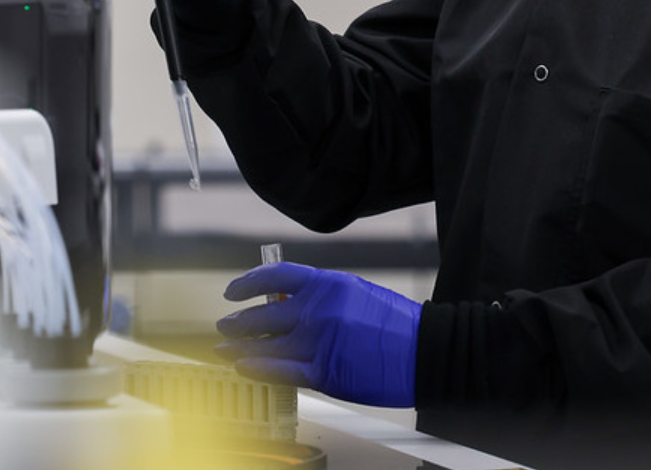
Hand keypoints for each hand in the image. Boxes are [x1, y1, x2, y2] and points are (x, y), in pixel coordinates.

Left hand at [214, 262, 420, 407]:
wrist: (425, 352)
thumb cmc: (397, 325)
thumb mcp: (356, 294)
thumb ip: (321, 298)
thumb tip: (289, 305)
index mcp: (327, 284)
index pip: (275, 277)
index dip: (248, 283)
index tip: (233, 291)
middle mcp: (317, 310)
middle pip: (263, 314)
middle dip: (238, 321)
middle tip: (226, 325)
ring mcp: (318, 342)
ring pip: (265, 345)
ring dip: (240, 348)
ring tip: (225, 350)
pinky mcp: (324, 372)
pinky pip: (280, 371)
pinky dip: (257, 369)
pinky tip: (244, 367)